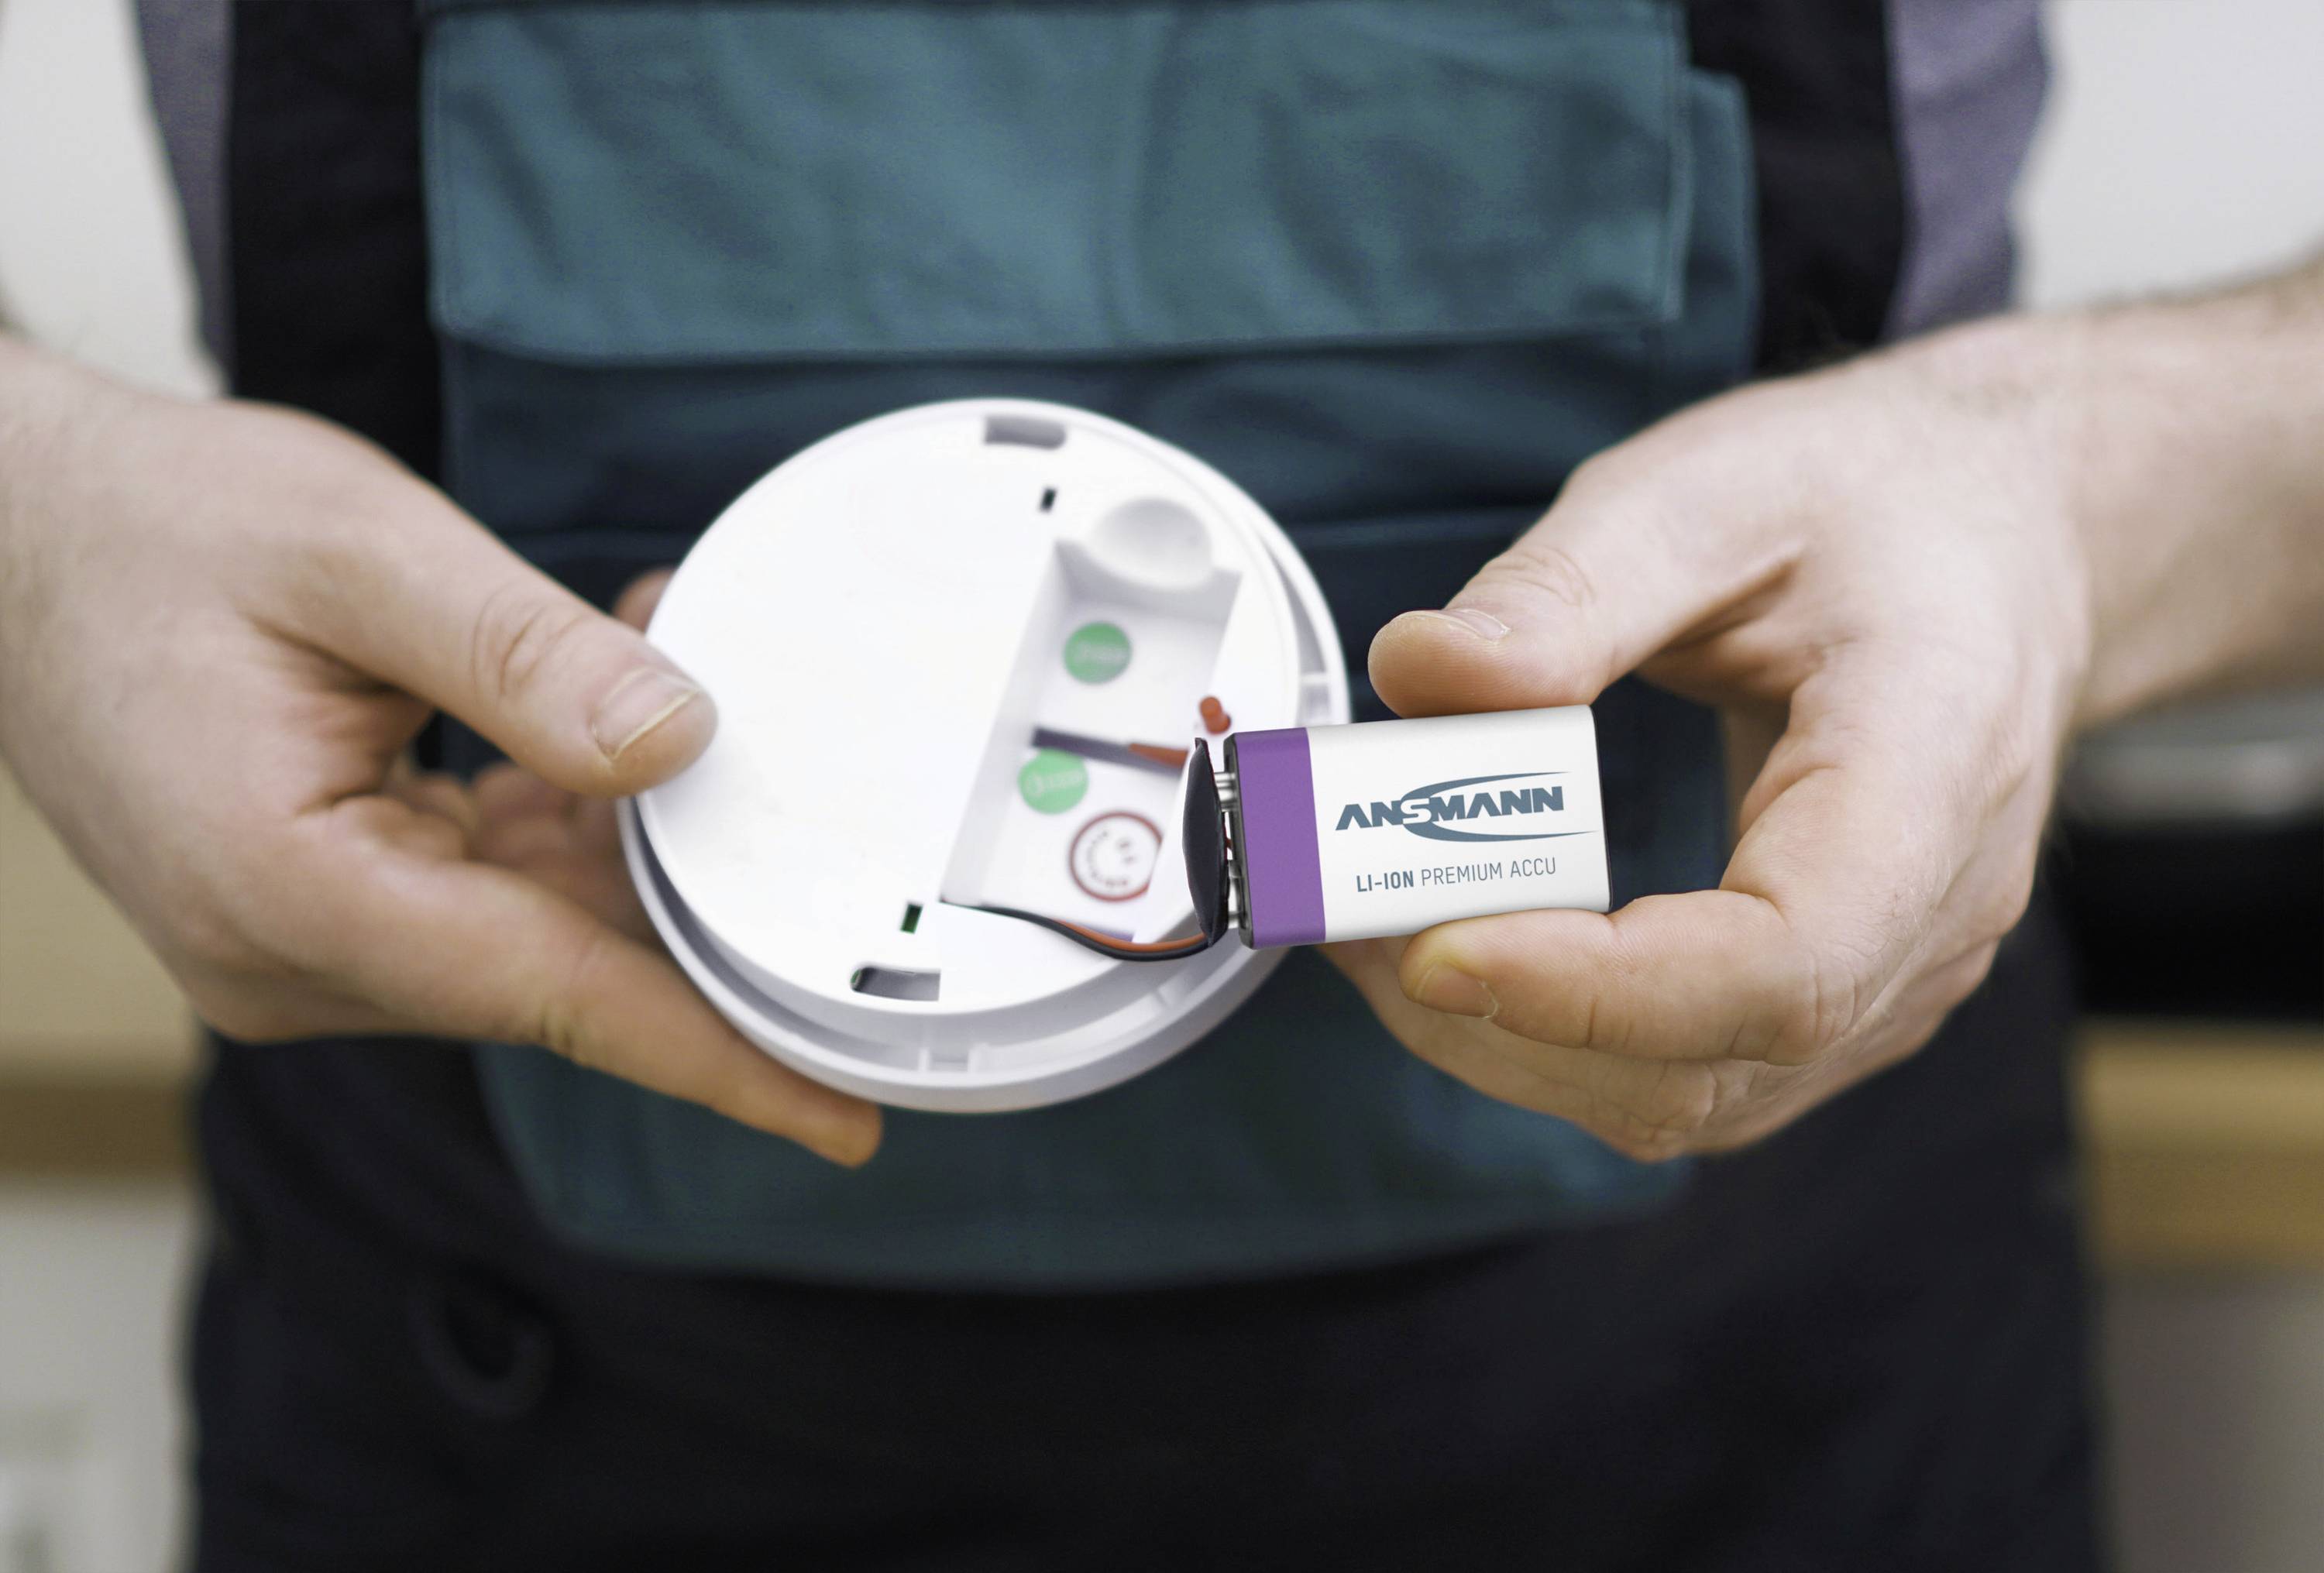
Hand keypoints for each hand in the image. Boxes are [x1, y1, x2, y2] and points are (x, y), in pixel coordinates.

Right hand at [0, 345, 879, 1165]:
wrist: (12, 538)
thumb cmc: (154, 530)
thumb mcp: (355, 550)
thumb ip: (522, 655)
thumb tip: (680, 740)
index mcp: (291, 890)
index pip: (558, 999)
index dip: (717, 1058)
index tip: (844, 1119)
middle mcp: (293, 955)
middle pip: (562, 974)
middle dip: (704, 917)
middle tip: (843, 874)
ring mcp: (303, 941)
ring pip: (534, 931)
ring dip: (636, 849)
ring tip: (713, 726)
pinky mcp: (322, 903)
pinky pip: (486, 890)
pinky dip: (567, 824)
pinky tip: (622, 733)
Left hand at [1342, 326, 2092, 1159]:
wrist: (2007, 541)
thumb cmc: (1869, 505)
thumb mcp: (1709, 491)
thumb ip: (1565, 589)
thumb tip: (1414, 673)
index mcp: (1929, 778)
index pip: (1781, 965)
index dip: (1597, 988)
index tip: (1431, 945)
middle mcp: (1929, 920)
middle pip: (1708, 1064)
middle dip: (1501, 1017)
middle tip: (1343, 916)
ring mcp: (1888, 982)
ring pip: (1685, 1098)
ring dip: (1507, 1041)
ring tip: (1375, 926)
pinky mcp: (1833, 999)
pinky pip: (1685, 1073)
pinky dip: (1552, 1034)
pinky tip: (1459, 945)